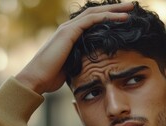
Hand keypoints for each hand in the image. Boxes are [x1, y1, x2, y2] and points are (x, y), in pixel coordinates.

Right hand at [16, 2, 133, 94]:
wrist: (36, 79)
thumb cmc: (50, 78)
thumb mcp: (70, 67)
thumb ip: (79, 62)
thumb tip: (90, 67)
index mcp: (69, 36)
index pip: (91, 21)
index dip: (107, 18)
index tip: (122, 19)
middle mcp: (68, 28)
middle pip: (95, 12)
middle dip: (113, 9)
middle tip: (130, 7)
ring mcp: (68, 28)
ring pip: (95, 12)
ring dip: (114, 10)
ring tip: (130, 8)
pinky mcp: (69, 32)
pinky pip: (92, 20)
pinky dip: (108, 17)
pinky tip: (122, 18)